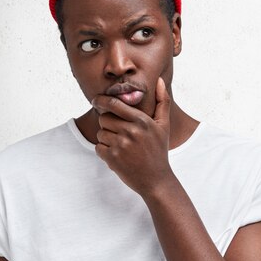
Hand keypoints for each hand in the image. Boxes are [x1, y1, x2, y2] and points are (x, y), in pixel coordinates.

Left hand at [92, 77, 172, 194]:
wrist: (156, 180)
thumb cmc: (159, 150)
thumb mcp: (164, 125)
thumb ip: (163, 101)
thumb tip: (160, 81)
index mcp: (142, 120)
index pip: (114, 104)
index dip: (102, 100)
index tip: (96, 100)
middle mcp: (130, 131)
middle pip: (104, 118)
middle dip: (108, 124)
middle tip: (120, 133)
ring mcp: (120, 145)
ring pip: (100, 133)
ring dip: (107, 138)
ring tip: (122, 146)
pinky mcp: (112, 158)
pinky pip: (98, 147)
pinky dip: (104, 151)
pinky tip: (118, 155)